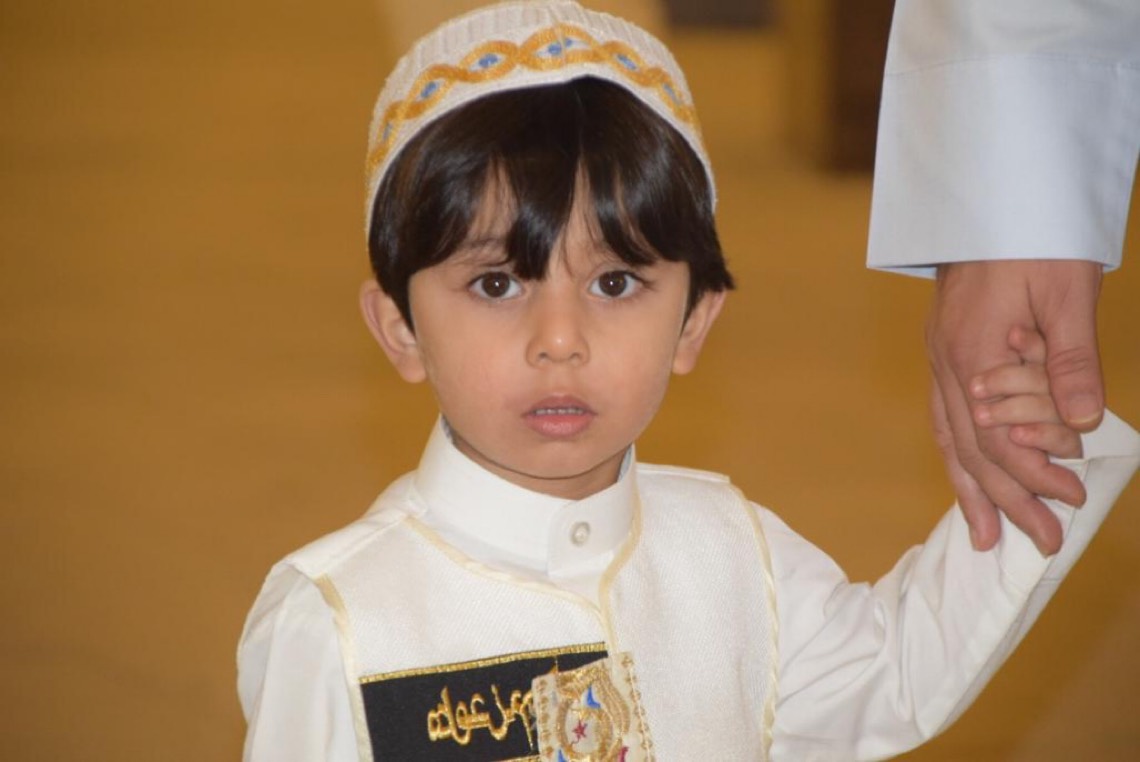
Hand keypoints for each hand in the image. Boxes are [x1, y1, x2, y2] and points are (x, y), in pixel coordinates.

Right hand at [926, 260, 1102, 554]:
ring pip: (949, 438)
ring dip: (971, 489)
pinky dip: (957, 456)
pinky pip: (944, 419)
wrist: (989, 202)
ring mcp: (939, 359)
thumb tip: (1083, 423)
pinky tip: (967, 478)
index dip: (1034, 473)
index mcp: (974, 352)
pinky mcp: (943, 352)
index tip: (1069, 499)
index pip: (1000, 434)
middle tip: (1041, 540)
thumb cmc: (1031, 239)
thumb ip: (1072, 359)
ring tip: (987, 535)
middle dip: (1006, 499)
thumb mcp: (1067, 292)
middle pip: (971, 447)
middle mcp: (947, 363)